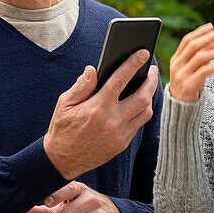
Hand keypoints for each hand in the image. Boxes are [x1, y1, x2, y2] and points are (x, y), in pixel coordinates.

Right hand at [43, 50, 157, 179]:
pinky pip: (138, 124)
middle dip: (151, 80)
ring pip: (146, 112)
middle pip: (143, 97)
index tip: (143, 53)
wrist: (62, 160)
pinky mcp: (122, 144)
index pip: (120, 80)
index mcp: (97, 108)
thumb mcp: (65, 103)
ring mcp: (119, 135)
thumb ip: (81, 85)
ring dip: (149, 97)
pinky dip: (141, 112)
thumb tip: (93, 69)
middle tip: (151, 70)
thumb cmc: (62, 128)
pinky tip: (138, 103)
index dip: (133, 64)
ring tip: (147, 86)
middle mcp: (112, 121)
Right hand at [167, 23, 213, 101]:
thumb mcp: (193, 69)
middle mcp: (177, 65)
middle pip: (193, 46)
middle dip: (208, 37)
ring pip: (200, 57)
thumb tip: (213, 42)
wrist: (180, 107)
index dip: (199, 32)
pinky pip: (203, 72)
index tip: (211, 26)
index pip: (187, 40)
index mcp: (176, 59)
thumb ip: (200, 56)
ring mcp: (181, 75)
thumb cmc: (189, 84)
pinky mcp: (188, 85)